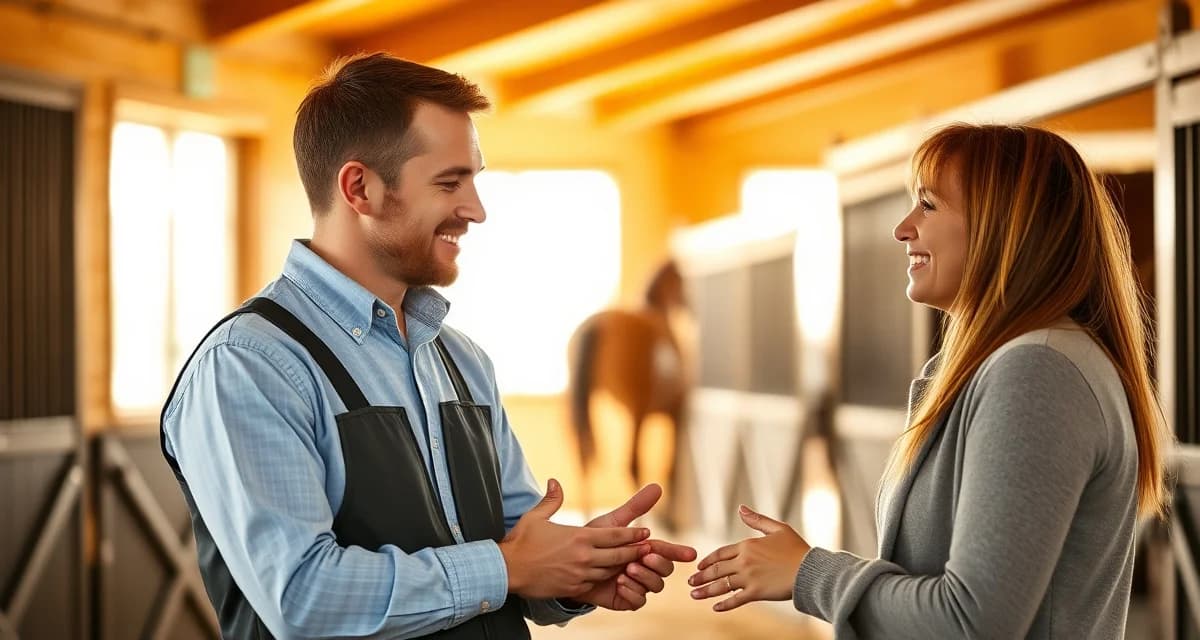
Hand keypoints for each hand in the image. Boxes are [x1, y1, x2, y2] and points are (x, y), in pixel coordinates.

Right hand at [499, 479, 651, 598]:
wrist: (508, 570)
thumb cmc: (521, 542)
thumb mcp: (536, 516)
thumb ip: (551, 500)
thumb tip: (554, 481)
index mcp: (579, 537)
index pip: (614, 535)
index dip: (632, 534)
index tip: (645, 532)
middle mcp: (583, 556)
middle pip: (619, 555)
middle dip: (636, 551)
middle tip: (649, 548)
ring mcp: (580, 574)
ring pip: (609, 571)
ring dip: (622, 566)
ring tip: (634, 562)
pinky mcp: (573, 588)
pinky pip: (595, 583)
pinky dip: (604, 579)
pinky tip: (609, 576)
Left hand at [571, 484, 697, 610]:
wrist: (570, 565)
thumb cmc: (594, 542)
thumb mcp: (614, 523)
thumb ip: (636, 507)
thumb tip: (658, 486)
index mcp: (645, 549)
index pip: (667, 550)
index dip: (679, 552)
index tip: (690, 554)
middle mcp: (645, 568)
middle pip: (665, 569)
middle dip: (657, 563)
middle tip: (642, 556)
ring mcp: (637, 584)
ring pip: (655, 586)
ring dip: (644, 577)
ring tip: (625, 570)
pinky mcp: (625, 599)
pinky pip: (638, 601)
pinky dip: (632, 592)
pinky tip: (619, 583)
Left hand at [687, 505, 810, 611]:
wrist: (810, 570)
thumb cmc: (797, 549)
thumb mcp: (778, 528)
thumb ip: (757, 520)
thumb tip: (741, 508)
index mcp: (747, 545)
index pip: (720, 553)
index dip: (708, 560)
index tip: (699, 566)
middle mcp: (744, 561)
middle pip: (716, 569)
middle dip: (701, 577)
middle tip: (690, 582)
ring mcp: (749, 577)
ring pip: (721, 585)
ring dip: (706, 591)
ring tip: (694, 595)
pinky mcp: (756, 592)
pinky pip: (735, 600)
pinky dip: (724, 604)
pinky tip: (715, 607)